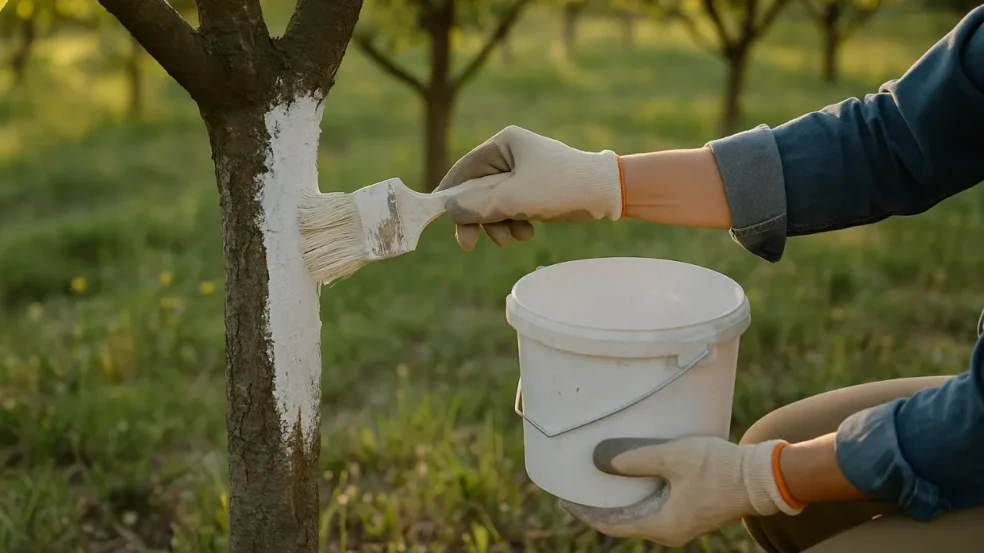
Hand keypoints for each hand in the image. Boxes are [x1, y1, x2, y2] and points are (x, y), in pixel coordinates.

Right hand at [435, 125, 623, 250]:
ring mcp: (523, 173)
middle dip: (479, 217)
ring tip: (515, 237)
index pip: (465, 169)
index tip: (437, 215)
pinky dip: (514, 223)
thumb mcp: (514, 199)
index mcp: (504, 144)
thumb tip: (449, 209)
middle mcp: (511, 155)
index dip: (449, 192)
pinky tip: (528, 232)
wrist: (607, 194)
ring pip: (495, 203)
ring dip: (499, 224)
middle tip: (469, 244)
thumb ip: (479, 206)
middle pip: (478, 190)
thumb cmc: (561, 187)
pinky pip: (512, 208)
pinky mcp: (534, 190)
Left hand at [559, 436, 803, 547]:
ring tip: (600, 478)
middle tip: (578, 484)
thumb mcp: (672, 458)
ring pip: (641, 513)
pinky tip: (633, 475)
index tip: (565, 498)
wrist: (762, 478)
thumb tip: (599, 460)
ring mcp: (682, 522)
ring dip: (621, 497)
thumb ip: (634, 459)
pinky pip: (656, 505)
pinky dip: (640, 493)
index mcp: (662, 525)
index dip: (586, 513)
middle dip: (601, 503)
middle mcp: (670, 530)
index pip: (612, 525)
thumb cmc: (718, 468)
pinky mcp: (692, 511)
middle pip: (624, 521)